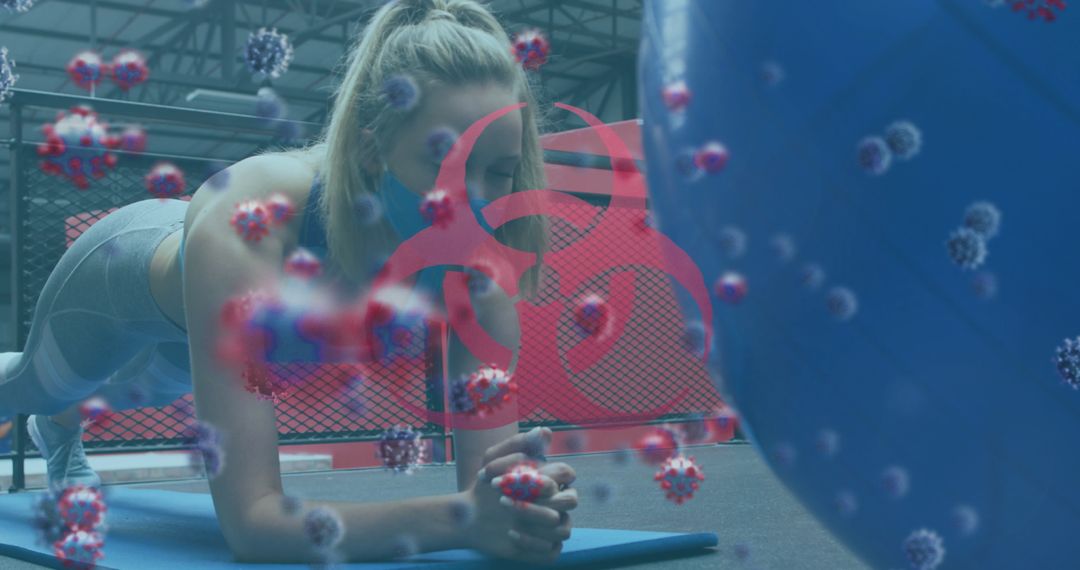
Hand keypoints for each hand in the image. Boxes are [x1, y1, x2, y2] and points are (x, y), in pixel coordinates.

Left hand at [460, 428, 578, 564]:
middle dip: (537, 499)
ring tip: (505, 513)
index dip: (541, 475)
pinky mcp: (546, 549)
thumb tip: (545, 431)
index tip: (508, 478)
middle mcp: (559, 504)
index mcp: (555, 479)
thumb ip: (519, 444)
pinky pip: (552, 550)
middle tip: (503, 497)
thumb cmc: (487, 484)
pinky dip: (532, 542)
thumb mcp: (495, 459)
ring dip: (533, 520)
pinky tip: (511, 533)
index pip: (566, 473)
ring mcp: (555, 528)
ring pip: (563, 528)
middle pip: (570, 500)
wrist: (470, 515)